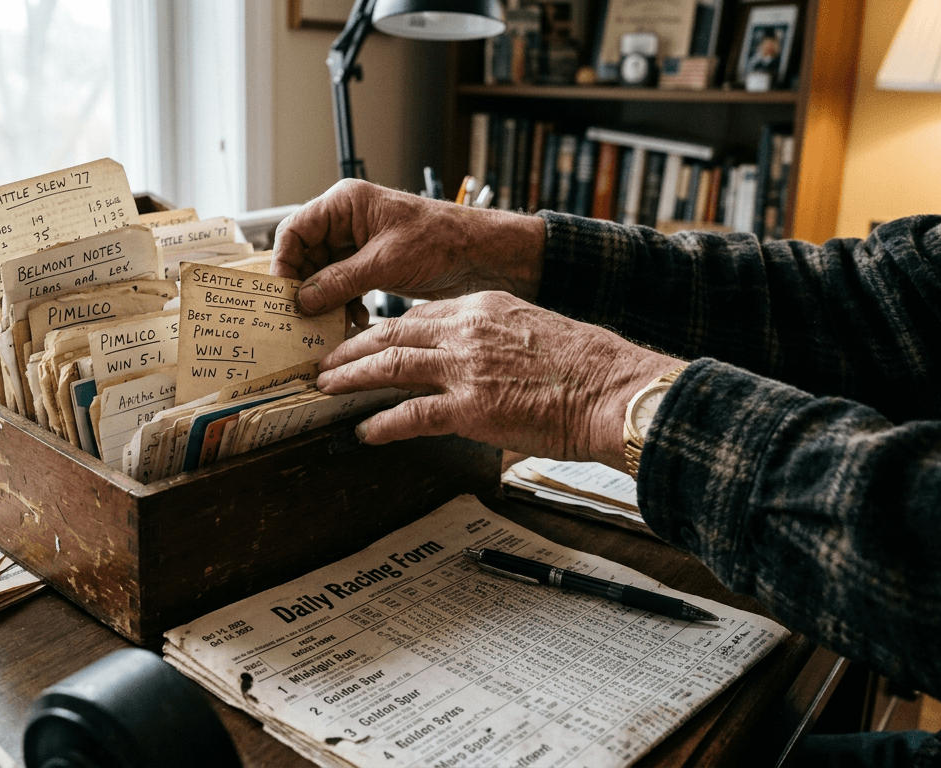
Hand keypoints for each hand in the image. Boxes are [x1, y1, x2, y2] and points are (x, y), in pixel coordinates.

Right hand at [272, 179, 545, 327]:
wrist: (482, 255)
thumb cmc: (443, 240)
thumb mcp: (385, 261)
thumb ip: (339, 281)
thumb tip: (302, 299)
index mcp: (346, 203)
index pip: (294, 230)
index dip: (283, 262)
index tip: (283, 293)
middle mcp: (346, 221)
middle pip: (303, 255)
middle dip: (304, 287)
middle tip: (301, 316)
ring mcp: (357, 245)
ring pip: (321, 275)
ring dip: (324, 300)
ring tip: (330, 322)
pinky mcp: (370, 266)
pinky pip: (341, 286)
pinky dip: (342, 304)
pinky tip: (353, 319)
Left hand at [316, 292, 682, 468]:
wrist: (615, 390)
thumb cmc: (589, 367)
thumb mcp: (535, 331)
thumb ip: (498, 339)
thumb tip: (481, 360)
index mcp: (483, 307)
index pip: (419, 313)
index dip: (384, 328)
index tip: (366, 339)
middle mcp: (466, 331)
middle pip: (391, 332)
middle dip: (352, 348)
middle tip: (326, 361)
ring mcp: (464, 369)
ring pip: (389, 366)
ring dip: (350, 378)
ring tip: (325, 388)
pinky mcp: (469, 409)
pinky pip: (409, 415)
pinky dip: (379, 424)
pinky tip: (362, 431)